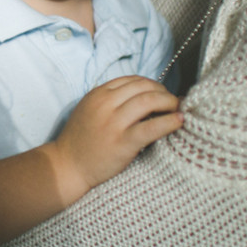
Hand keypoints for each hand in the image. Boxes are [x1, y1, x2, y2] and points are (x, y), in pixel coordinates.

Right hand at [51, 76, 181, 198]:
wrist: (66, 166)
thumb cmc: (81, 141)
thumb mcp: (90, 110)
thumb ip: (111, 101)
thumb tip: (144, 97)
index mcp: (98, 94)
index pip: (132, 80)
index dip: (151, 84)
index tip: (161, 93)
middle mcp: (105, 104)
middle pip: (143, 87)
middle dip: (163, 91)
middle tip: (172, 101)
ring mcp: (114, 123)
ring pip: (149, 101)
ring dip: (169, 102)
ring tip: (178, 109)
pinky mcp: (123, 142)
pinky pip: (152, 127)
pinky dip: (169, 121)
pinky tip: (179, 121)